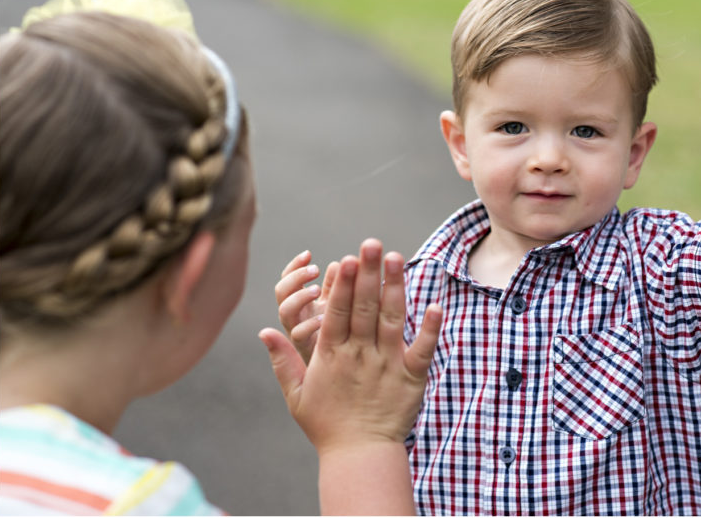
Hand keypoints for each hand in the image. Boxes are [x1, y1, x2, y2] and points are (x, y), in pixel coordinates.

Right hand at [260, 238, 441, 452]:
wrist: (359, 456)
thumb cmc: (326, 424)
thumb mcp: (297, 394)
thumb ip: (282, 360)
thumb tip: (264, 330)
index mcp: (331, 355)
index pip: (336, 313)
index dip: (341, 286)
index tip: (345, 260)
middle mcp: (359, 355)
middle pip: (363, 308)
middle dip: (367, 274)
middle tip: (371, 243)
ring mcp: (386, 365)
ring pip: (390, 320)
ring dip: (394, 288)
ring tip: (397, 258)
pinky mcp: (411, 378)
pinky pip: (421, 349)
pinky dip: (429, 328)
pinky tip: (436, 305)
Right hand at [274, 250, 336, 362]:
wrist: (348, 381)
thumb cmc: (344, 339)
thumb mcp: (341, 307)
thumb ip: (336, 287)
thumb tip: (337, 263)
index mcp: (303, 305)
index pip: (288, 281)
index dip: (295, 266)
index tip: (308, 254)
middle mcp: (297, 318)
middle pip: (282, 293)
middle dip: (295, 277)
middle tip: (315, 270)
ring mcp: (298, 333)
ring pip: (285, 312)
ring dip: (298, 297)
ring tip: (317, 290)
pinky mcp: (307, 351)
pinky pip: (298, 336)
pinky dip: (309, 325)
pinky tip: (324, 318)